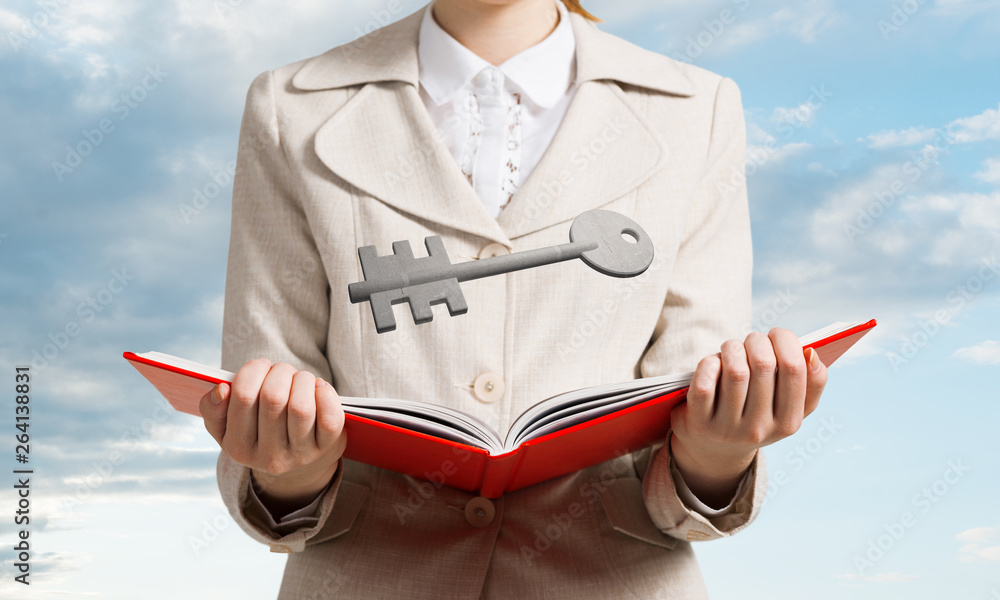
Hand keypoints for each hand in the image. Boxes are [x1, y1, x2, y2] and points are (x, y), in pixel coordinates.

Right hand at [199, 359, 346, 516]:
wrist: (296, 460)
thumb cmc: (258, 431)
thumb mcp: (227, 426)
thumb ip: (213, 409)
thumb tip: (222, 389)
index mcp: (239, 449)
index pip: (242, 396)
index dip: (252, 370)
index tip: (259, 365)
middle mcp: (269, 457)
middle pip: (273, 397)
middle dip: (279, 371)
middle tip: (281, 370)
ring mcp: (301, 454)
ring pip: (301, 406)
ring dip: (302, 379)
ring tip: (300, 378)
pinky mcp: (327, 447)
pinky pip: (330, 417)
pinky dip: (326, 394)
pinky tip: (318, 388)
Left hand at [669, 328, 827, 508]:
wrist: (713, 450)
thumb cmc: (755, 415)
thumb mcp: (787, 408)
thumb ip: (809, 383)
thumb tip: (811, 352)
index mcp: (788, 424)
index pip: (795, 370)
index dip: (786, 341)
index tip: (777, 334)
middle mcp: (759, 430)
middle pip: (764, 364)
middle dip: (757, 340)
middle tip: (752, 340)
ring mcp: (728, 429)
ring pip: (735, 370)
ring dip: (732, 348)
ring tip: (732, 348)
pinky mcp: (700, 423)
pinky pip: (706, 382)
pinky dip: (710, 363)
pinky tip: (714, 363)